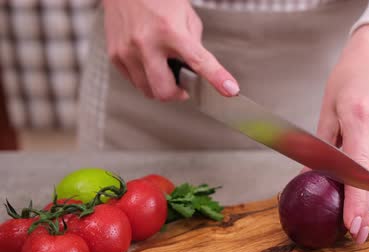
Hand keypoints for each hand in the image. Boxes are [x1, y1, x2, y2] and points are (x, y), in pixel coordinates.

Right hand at [102, 0, 238, 100]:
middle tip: (184, 85)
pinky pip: (134, 82)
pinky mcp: (115, 56)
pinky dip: (146, 78)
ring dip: (162, 86)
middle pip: (164, 90)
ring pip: (148, 91)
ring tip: (166, 70)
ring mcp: (127, 51)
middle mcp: (146, 43)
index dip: (216, 78)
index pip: (198, 61)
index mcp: (170, 30)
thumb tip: (199, 70)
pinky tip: (150, 63)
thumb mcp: (185, 16)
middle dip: (178, 94)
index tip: (230, 89)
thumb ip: (194, 44)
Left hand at [315, 24, 368, 243]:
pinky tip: (367, 182)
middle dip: (365, 210)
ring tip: (358, 216)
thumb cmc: (346, 79)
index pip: (358, 166)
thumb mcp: (326, 109)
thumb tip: (306, 180)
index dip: (355, 199)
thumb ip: (320, 147)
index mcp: (360, 114)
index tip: (351, 224)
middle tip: (356, 235)